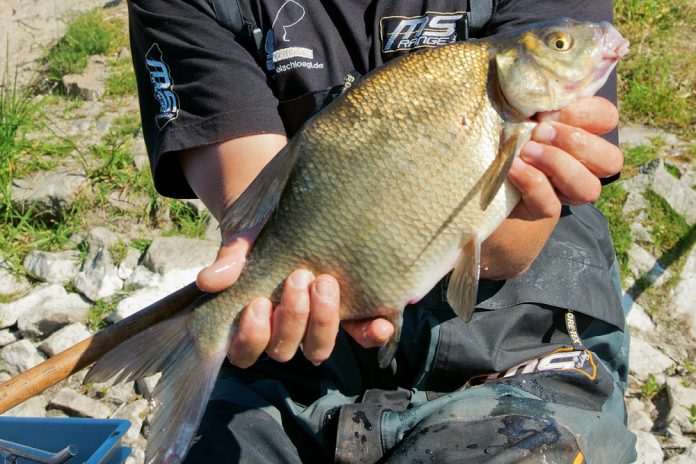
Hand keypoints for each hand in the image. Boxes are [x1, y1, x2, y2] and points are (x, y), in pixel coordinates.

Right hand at [197, 232, 393, 368]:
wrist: (293, 212)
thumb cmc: (264, 232)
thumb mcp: (246, 237)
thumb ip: (231, 258)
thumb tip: (209, 281)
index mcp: (253, 321)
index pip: (244, 351)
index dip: (251, 338)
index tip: (257, 304)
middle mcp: (285, 331)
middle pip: (285, 350)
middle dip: (292, 318)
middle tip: (299, 277)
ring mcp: (318, 325)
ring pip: (318, 348)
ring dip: (323, 321)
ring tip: (326, 282)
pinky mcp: (350, 314)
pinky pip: (361, 336)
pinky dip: (371, 333)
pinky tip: (381, 322)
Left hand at [481, 96, 621, 278]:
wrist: (477, 178)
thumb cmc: (500, 132)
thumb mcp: (514, 106)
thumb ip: (530, 88)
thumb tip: (537, 59)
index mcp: (581, 132)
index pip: (607, 118)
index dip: (587, 112)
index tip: (550, 109)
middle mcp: (582, 166)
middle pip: (610, 160)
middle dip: (575, 142)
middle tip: (540, 131)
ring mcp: (565, 192)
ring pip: (589, 188)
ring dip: (558, 164)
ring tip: (527, 151)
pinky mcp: (541, 211)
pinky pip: (550, 204)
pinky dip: (532, 182)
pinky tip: (512, 168)